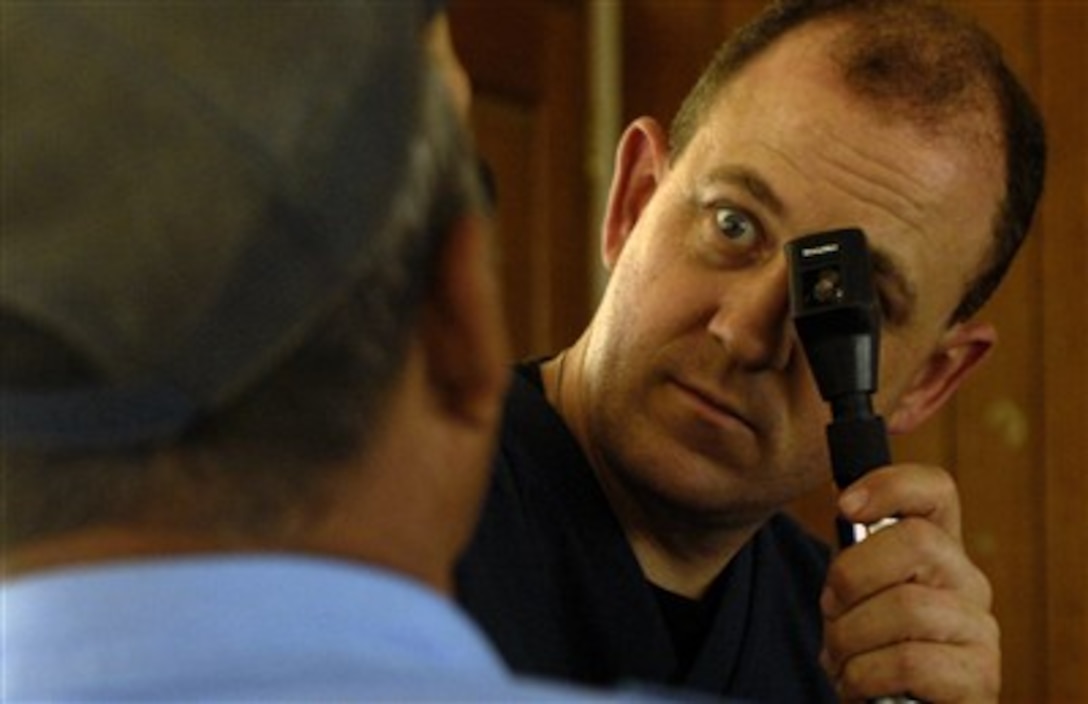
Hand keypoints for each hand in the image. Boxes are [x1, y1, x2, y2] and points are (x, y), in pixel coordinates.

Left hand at [819, 463, 1000, 702]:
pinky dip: (865, 675)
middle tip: (832, 610)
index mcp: (936, 551)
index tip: (845, 506)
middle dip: (852, 576)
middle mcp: (966, 581)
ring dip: (851, 637)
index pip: (935, 490)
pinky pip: (910, 662)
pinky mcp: (979, 678)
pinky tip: (859, 685)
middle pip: (915, 541)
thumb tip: (849, 512)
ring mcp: (979, 629)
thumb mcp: (854, 597)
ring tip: (843, 658)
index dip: (890, 485)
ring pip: (907, 606)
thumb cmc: (871, 651)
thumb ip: (854, 559)